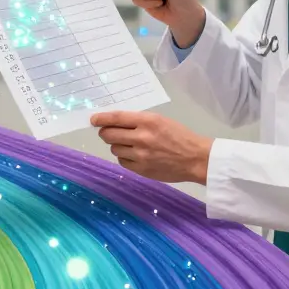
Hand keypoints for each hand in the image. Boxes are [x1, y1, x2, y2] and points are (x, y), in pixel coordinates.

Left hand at [91, 110, 213, 183]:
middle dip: (106, 132)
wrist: (196, 159)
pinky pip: (122, 161)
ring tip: (129, 144)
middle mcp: (142, 138)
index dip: (101, 118)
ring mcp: (141, 155)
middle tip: (108, 132)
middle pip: (109, 135)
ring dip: (117, 145)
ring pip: (114, 148)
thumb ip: (138, 121)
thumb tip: (114, 122)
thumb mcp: (160, 121)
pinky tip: (134, 155)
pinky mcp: (141, 169)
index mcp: (148, 121)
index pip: (116, 118)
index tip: (93, 120)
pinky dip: (124, 157)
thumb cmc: (179, 136)